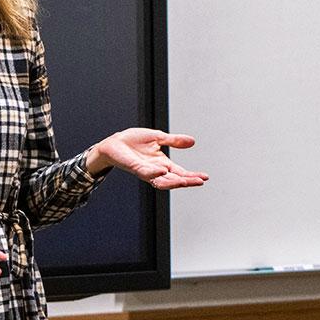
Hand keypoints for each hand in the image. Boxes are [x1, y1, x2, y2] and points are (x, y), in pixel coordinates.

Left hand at [86, 127, 208, 189]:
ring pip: (161, 181)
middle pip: (174, 179)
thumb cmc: (133, 141)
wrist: (114, 143)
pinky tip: (163, 170)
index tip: (205, 177)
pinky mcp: (135, 168)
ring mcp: (145, 171)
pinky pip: (146, 173)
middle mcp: (155, 170)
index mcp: (162, 164)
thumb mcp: (158, 137)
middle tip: (200, 182)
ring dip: (173, 182)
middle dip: (187, 181)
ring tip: (185, 181)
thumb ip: (174, 141)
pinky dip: (155, 173)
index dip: (192, 176)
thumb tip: (193, 142)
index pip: (180, 172)